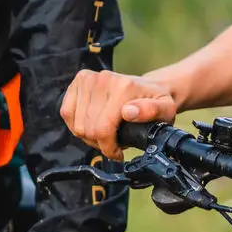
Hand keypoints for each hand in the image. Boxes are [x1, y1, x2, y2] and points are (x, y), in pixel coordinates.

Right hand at [59, 70, 177, 157]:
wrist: (148, 87)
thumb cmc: (156, 102)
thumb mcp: (165, 110)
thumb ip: (152, 111)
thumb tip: (129, 111)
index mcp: (124, 87)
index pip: (103, 129)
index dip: (109, 148)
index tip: (119, 152)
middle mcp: (103, 79)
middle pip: (88, 129)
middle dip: (100, 143)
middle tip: (113, 143)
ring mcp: (89, 78)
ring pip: (77, 124)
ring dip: (88, 136)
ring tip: (104, 134)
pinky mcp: (79, 80)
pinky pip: (66, 112)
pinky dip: (76, 124)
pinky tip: (90, 125)